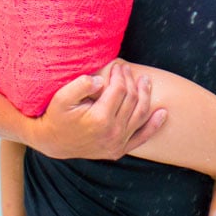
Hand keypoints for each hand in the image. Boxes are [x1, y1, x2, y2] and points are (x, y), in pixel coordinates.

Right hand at [25, 61, 166, 159]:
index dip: (120, 75)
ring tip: (146, 82)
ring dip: (146, 96)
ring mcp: (117, 143)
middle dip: (131, 81)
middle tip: (127, 69)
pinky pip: (141, 137)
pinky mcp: (118, 150)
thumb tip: (101, 80)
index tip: (117, 65)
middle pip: (132, 100)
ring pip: (140, 115)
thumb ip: (81, 85)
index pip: (120, 90)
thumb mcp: (61, 97)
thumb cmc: (56, 116)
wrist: (52, 142)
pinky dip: (154, 125)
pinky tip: (163, 113)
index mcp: (100, 118)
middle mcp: (112, 133)